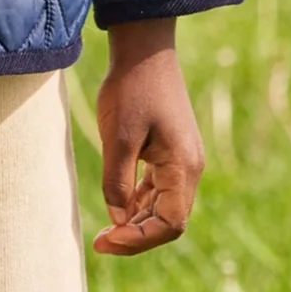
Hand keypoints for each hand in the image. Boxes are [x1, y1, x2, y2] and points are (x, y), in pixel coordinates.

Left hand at [91, 19, 203, 256]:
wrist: (144, 49)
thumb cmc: (131, 88)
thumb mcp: (118, 137)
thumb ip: (117, 181)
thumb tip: (118, 218)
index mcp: (183, 166)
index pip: (170, 224)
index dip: (139, 240)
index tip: (106, 241)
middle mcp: (189, 168)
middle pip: (169, 220)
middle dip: (137, 236)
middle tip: (100, 242)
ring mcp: (181, 160)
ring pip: (164, 207)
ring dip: (138, 222)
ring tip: (106, 231)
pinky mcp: (170, 152)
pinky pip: (159, 190)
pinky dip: (139, 203)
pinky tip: (118, 207)